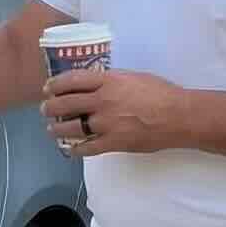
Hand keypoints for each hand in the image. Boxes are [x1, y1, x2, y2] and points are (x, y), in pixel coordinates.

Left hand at [40, 68, 187, 155]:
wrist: (180, 116)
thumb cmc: (161, 93)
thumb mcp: (133, 77)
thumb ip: (111, 81)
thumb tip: (94, 84)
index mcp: (108, 81)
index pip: (72, 80)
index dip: (55, 85)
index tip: (48, 88)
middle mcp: (102, 101)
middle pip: (65, 104)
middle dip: (50, 107)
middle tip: (46, 109)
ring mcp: (106, 123)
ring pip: (71, 127)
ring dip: (57, 129)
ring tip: (51, 130)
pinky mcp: (113, 143)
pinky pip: (87, 148)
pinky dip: (76, 149)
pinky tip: (71, 149)